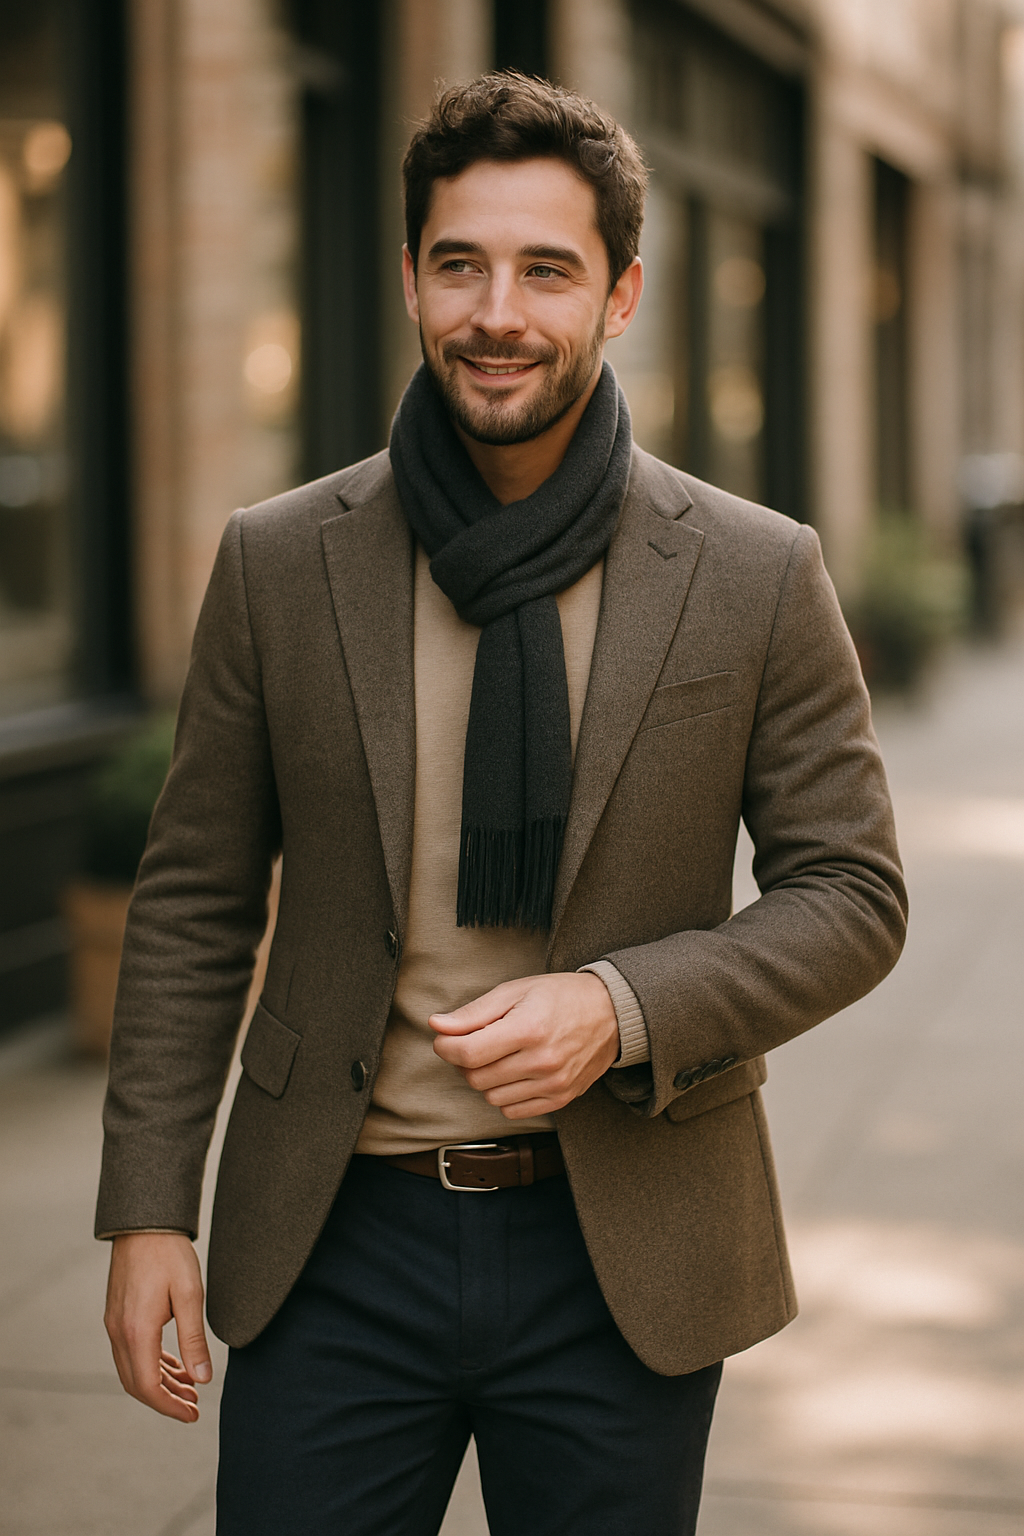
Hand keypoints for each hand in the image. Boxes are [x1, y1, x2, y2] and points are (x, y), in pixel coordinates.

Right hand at [104, 1232, 211, 1421]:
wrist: (145, 1224)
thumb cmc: (170, 1254)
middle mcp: (119, 1332)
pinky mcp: (118, 1314)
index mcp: (137, 1331)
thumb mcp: (190, 1295)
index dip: (170, 1406)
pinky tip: (174, 1365)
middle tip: (193, 1406)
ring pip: (133, 1369)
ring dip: (160, 1383)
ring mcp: (115, 1324)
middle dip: (165, 1400)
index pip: (148, 1386)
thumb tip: (203, 1378)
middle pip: (137, 1384)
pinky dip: (152, 1364)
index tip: (193, 1413)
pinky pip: (131, 1352)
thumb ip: (194, 1340)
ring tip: (189, 1389)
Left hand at [429, 972, 618, 1117]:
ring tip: (500, 1054)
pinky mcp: (560, 1098)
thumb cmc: (560, 996)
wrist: (611, 1013)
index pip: (468, 1053)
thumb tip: (437, 1026)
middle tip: (475, 1042)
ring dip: (485, 1078)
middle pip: (476, 1078)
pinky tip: (514, 1072)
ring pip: (491, 1097)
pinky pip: (512, 1110)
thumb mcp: (515, 991)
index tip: (445, 1038)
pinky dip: (504, 1094)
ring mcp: (553, 1084)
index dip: (446, 1047)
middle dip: (464, 1061)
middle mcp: (542, 1061)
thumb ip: (474, 1012)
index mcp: (528, 1029)